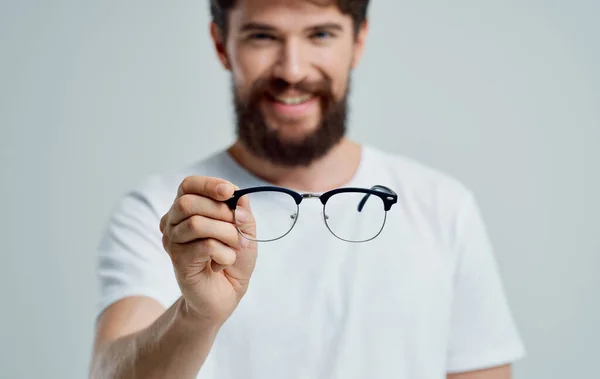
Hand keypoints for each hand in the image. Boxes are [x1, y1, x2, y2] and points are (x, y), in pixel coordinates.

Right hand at [160, 176, 256, 326]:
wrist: (226, 294)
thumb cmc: (232, 259)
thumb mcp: (244, 232)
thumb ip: (242, 212)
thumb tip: (240, 197)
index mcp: (187, 210)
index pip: (188, 185)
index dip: (208, 184)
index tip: (229, 192)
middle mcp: (173, 223)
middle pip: (188, 203)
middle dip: (222, 213)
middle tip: (239, 231)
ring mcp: (172, 242)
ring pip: (197, 224)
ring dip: (227, 235)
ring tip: (236, 248)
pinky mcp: (178, 261)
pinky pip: (205, 246)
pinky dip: (224, 254)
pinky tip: (223, 263)